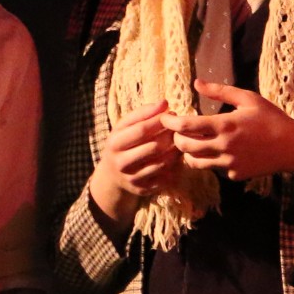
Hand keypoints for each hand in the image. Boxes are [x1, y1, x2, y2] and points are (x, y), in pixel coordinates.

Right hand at [87, 97, 180, 224]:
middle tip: (179, 128)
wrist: (113, 175)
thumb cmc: (124, 143)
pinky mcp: (143, 190)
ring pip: (162, 163)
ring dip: (175, 151)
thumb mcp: (125, 126)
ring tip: (180, 141)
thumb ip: (143, 113)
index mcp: (115, 143)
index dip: (159, 121)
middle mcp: (121, 163)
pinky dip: (174, 166)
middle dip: (170, 136)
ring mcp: (132, 178)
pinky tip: (176, 157)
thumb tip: (164, 102)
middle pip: (154, 147)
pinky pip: (165, 177)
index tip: (171, 114)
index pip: (141, 130)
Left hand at [165, 83, 293, 184]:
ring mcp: (229, 163)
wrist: (292, 147)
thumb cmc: (271, 118)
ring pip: (196, 162)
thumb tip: (196, 82)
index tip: (166, 117)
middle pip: (185, 147)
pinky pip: (216, 169)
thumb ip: (220, 91)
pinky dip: (213, 161)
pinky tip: (220, 152)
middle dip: (175, 139)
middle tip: (176, 132)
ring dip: (189, 153)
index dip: (171, 122)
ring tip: (192, 143)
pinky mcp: (235, 175)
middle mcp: (224, 146)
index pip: (187, 125)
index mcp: (225, 125)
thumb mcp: (248, 98)